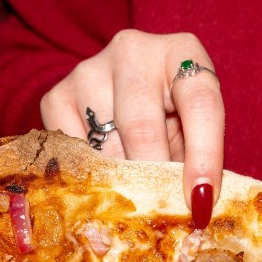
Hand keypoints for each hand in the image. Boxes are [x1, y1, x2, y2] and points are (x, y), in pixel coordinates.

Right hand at [40, 29, 224, 227]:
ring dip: (123, 181)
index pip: (200, 103)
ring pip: (106, 146)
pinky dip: (91, 175)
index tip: (202, 200)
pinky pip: (74, 153)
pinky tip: (105, 176)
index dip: (204, 156)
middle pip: (142, 126)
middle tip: (160, 211)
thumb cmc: (170, 117)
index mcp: (182, 52)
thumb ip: (198, 160)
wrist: (121, 94)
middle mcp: (133, 50)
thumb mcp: (193, 130)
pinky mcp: (57, 96)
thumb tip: (197, 211)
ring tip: (134, 195)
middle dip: (153, 178)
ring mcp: (90, 70)